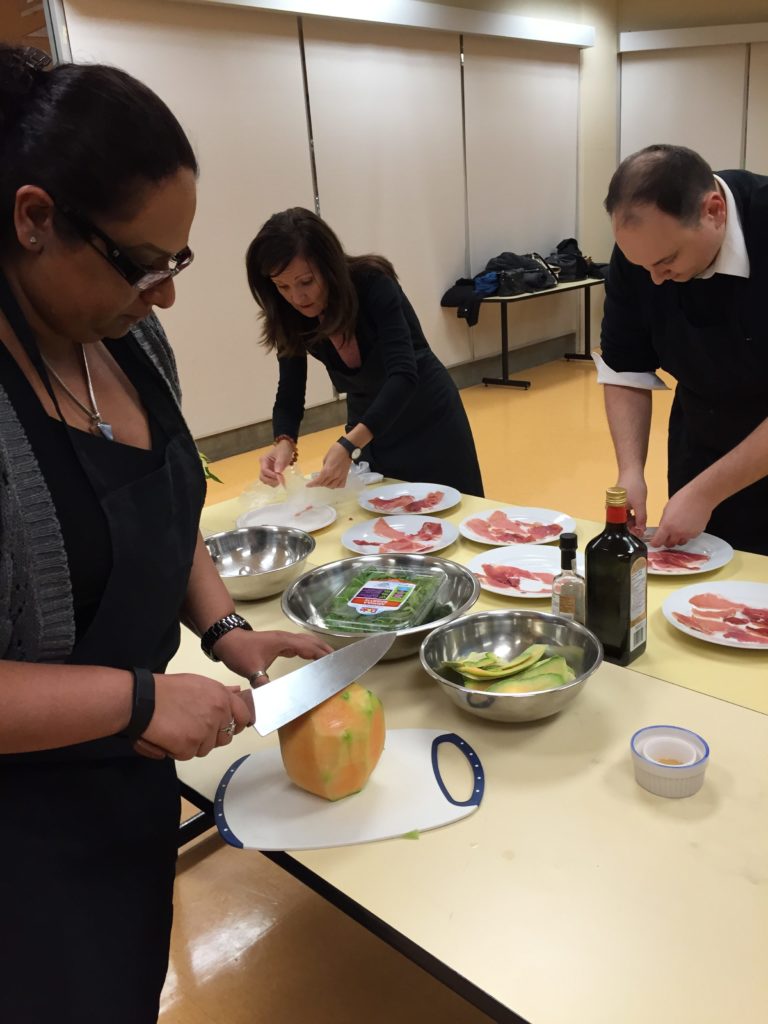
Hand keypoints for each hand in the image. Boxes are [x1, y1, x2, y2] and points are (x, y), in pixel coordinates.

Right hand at [140, 673, 252, 760]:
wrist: (143, 700)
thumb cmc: (167, 690)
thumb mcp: (198, 683)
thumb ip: (220, 691)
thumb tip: (237, 691)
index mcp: (222, 696)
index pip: (243, 716)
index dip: (235, 724)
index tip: (226, 727)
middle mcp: (218, 713)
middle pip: (225, 737)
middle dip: (211, 736)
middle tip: (192, 728)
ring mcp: (205, 731)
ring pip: (206, 748)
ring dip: (193, 744)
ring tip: (177, 729)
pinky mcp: (190, 746)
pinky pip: (188, 755)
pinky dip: (178, 750)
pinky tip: (168, 736)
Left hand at [213, 627, 333, 680]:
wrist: (227, 640)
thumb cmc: (240, 652)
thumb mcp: (251, 670)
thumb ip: (263, 684)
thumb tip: (272, 700)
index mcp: (284, 642)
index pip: (309, 647)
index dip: (323, 654)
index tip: (336, 662)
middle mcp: (287, 638)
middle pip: (312, 641)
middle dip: (326, 650)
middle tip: (340, 661)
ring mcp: (283, 639)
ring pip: (306, 640)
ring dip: (319, 648)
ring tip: (331, 658)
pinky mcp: (279, 642)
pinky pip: (299, 644)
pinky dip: (309, 649)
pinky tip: (311, 657)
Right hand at [259, 440, 294, 486]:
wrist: (286, 448)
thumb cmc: (283, 450)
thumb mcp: (282, 455)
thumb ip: (279, 464)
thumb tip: (277, 473)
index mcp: (264, 460)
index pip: (264, 470)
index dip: (271, 475)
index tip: (279, 476)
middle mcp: (263, 466)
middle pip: (262, 477)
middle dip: (270, 480)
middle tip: (279, 481)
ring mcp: (267, 471)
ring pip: (265, 480)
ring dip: (272, 483)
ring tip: (281, 481)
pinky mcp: (270, 474)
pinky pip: (270, 480)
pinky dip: (274, 482)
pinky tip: (281, 481)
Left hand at [308, 443, 350, 488]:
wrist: (346, 448)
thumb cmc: (335, 451)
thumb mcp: (325, 458)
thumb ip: (324, 468)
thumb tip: (323, 473)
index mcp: (327, 470)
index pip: (318, 481)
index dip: (312, 484)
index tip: (308, 485)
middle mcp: (333, 475)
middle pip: (324, 484)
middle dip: (319, 483)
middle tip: (317, 481)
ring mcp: (340, 477)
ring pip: (332, 486)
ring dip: (327, 485)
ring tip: (325, 481)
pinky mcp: (345, 476)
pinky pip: (340, 485)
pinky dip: (336, 485)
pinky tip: (334, 482)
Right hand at [617, 470, 647, 536]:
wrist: (631, 471)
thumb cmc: (634, 487)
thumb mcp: (640, 504)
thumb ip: (641, 518)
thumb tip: (641, 530)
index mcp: (613, 510)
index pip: (620, 526)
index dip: (630, 531)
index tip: (639, 534)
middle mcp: (611, 509)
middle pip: (621, 522)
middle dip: (632, 526)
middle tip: (642, 529)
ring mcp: (614, 505)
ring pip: (623, 517)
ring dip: (633, 521)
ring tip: (641, 523)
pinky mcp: (618, 502)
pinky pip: (624, 512)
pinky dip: (631, 515)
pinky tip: (638, 516)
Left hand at [651, 484, 713, 548]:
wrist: (700, 496)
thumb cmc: (683, 499)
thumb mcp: (666, 509)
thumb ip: (664, 522)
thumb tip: (662, 530)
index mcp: (667, 526)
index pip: (658, 542)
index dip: (655, 543)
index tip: (655, 542)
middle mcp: (677, 532)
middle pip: (669, 544)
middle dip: (666, 541)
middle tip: (666, 536)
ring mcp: (688, 534)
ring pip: (680, 543)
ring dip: (677, 539)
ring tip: (678, 530)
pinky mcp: (697, 533)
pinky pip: (689, 538)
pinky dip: (687, 535)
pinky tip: (687, 526)